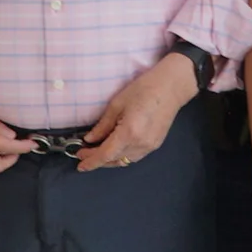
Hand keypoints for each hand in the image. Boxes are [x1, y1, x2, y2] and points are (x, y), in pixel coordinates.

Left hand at [76, 54, 197, 171]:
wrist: (171, 88)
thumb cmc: (143, 89)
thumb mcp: (116, 104)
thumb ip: (102, 126)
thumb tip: (90, 140)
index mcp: (128, 132)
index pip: (106, 154)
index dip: (91, 161)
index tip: (80, 164)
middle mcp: (140, 144)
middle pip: (114, 160)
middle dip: (98, 160)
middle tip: (84, 154)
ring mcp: (150, 146)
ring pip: (125, 161)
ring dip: (110, 159)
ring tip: (97, 152)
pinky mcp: (155, 145)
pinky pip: (134, 156)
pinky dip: (122, 155)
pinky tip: (115, 149)